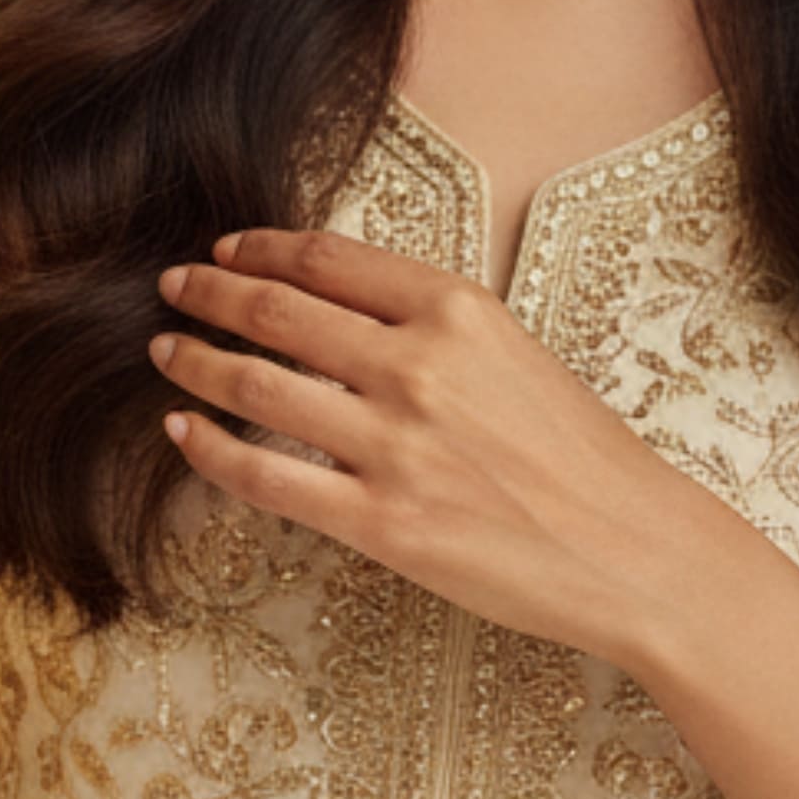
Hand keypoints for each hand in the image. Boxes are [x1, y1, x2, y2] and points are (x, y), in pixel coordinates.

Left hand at [146, 226, 734, 668]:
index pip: (329, 260)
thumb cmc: (582, 456)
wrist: (632, 549)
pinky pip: (264, 476)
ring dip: (196, 362)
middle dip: (210, 294)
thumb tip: (341, 312)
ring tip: (166, 352)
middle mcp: (417, 366)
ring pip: (257, 386)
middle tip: (172, 288)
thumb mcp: (515, 353)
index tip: (225, 251)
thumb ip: (435, 328)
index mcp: (456, 311)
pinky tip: (183, 430)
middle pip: (277, 312)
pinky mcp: (380, 522)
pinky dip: (209, 448)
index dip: (261, 249)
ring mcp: (394, 445)